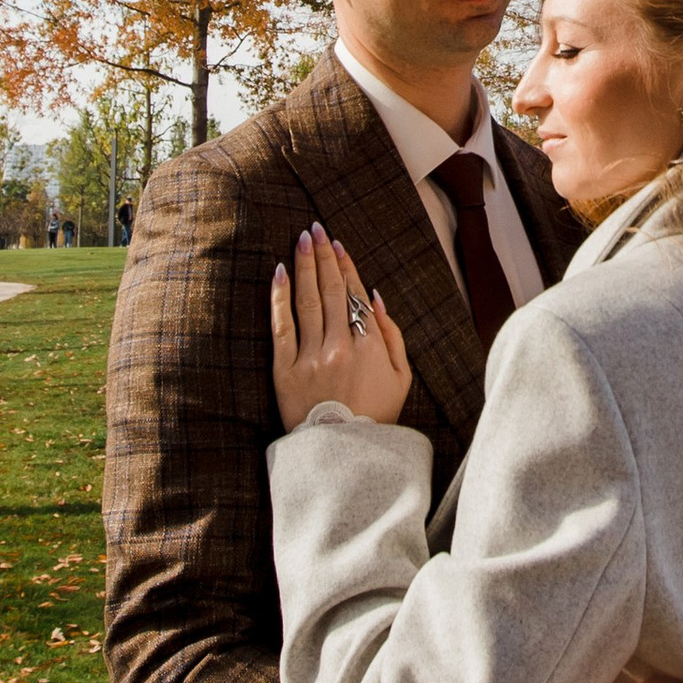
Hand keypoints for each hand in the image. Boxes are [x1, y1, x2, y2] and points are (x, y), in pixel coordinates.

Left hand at [271, 228, 412, 429]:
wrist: (343, 455)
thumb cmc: (376, 415)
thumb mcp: (401, 378)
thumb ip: (392, 336)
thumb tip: (376, 298)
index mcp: (369, 346)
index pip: (354, 295)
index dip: (345, 267)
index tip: (338, 245)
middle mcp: (340, 345)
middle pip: (330, 290)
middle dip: (323, 256)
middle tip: (315, 228)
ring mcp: (311, 357)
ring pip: (307, 301)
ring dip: (305, 266)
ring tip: (301, 239)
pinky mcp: (285, 370)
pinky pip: (282, 326)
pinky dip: (280, 297)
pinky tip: (280, 273)